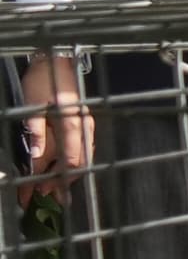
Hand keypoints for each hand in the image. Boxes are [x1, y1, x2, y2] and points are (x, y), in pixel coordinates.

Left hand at [15, 54, 86, 201]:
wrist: (56, 61)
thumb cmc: (43, 81)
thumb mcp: (32, 105)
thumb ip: (36, 131)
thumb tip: (37, 157)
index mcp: (72, 125)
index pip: (68, 160)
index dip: (52, 178)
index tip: (36, 191)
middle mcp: (83, 129)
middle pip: (76, 164)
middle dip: (57, 182)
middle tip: (38, 196)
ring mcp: (85, 127)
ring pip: (79, 158)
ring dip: (62, 175)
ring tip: (47, 188)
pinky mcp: (81, 125)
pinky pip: (78, 150)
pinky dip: (67, 163)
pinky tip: (57, 170)